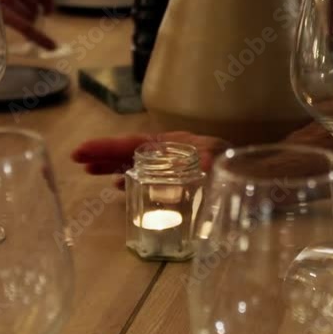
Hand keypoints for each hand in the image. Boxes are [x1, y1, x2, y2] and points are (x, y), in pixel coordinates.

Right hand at [0, 0, 56, 49]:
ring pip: (30, 17)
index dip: (47, 0)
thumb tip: (33, 1)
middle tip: (5, 13)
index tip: (49, 10)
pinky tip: (51, 46)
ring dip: (20, 20)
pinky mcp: (0, 9)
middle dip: (27, 13)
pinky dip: (40, 38)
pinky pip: (27, 27)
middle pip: (35, 5)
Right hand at [71, 132, 231, 188]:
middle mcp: (168, 153)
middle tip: (76, 160)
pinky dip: (132, 181)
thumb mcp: (224, 156)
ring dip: (112, 166)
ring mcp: (172, 166)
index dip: (106, 147)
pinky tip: (120, 189)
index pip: (132, 144)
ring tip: (89, 171)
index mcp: (172, 144)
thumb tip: (205, 160)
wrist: (256, 174)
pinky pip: (147, 178)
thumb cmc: (237, 161)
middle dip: (103, 154)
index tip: (81, 151)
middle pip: (129, 151)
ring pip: (134, 163)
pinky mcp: (177, 180)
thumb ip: (212, 157)